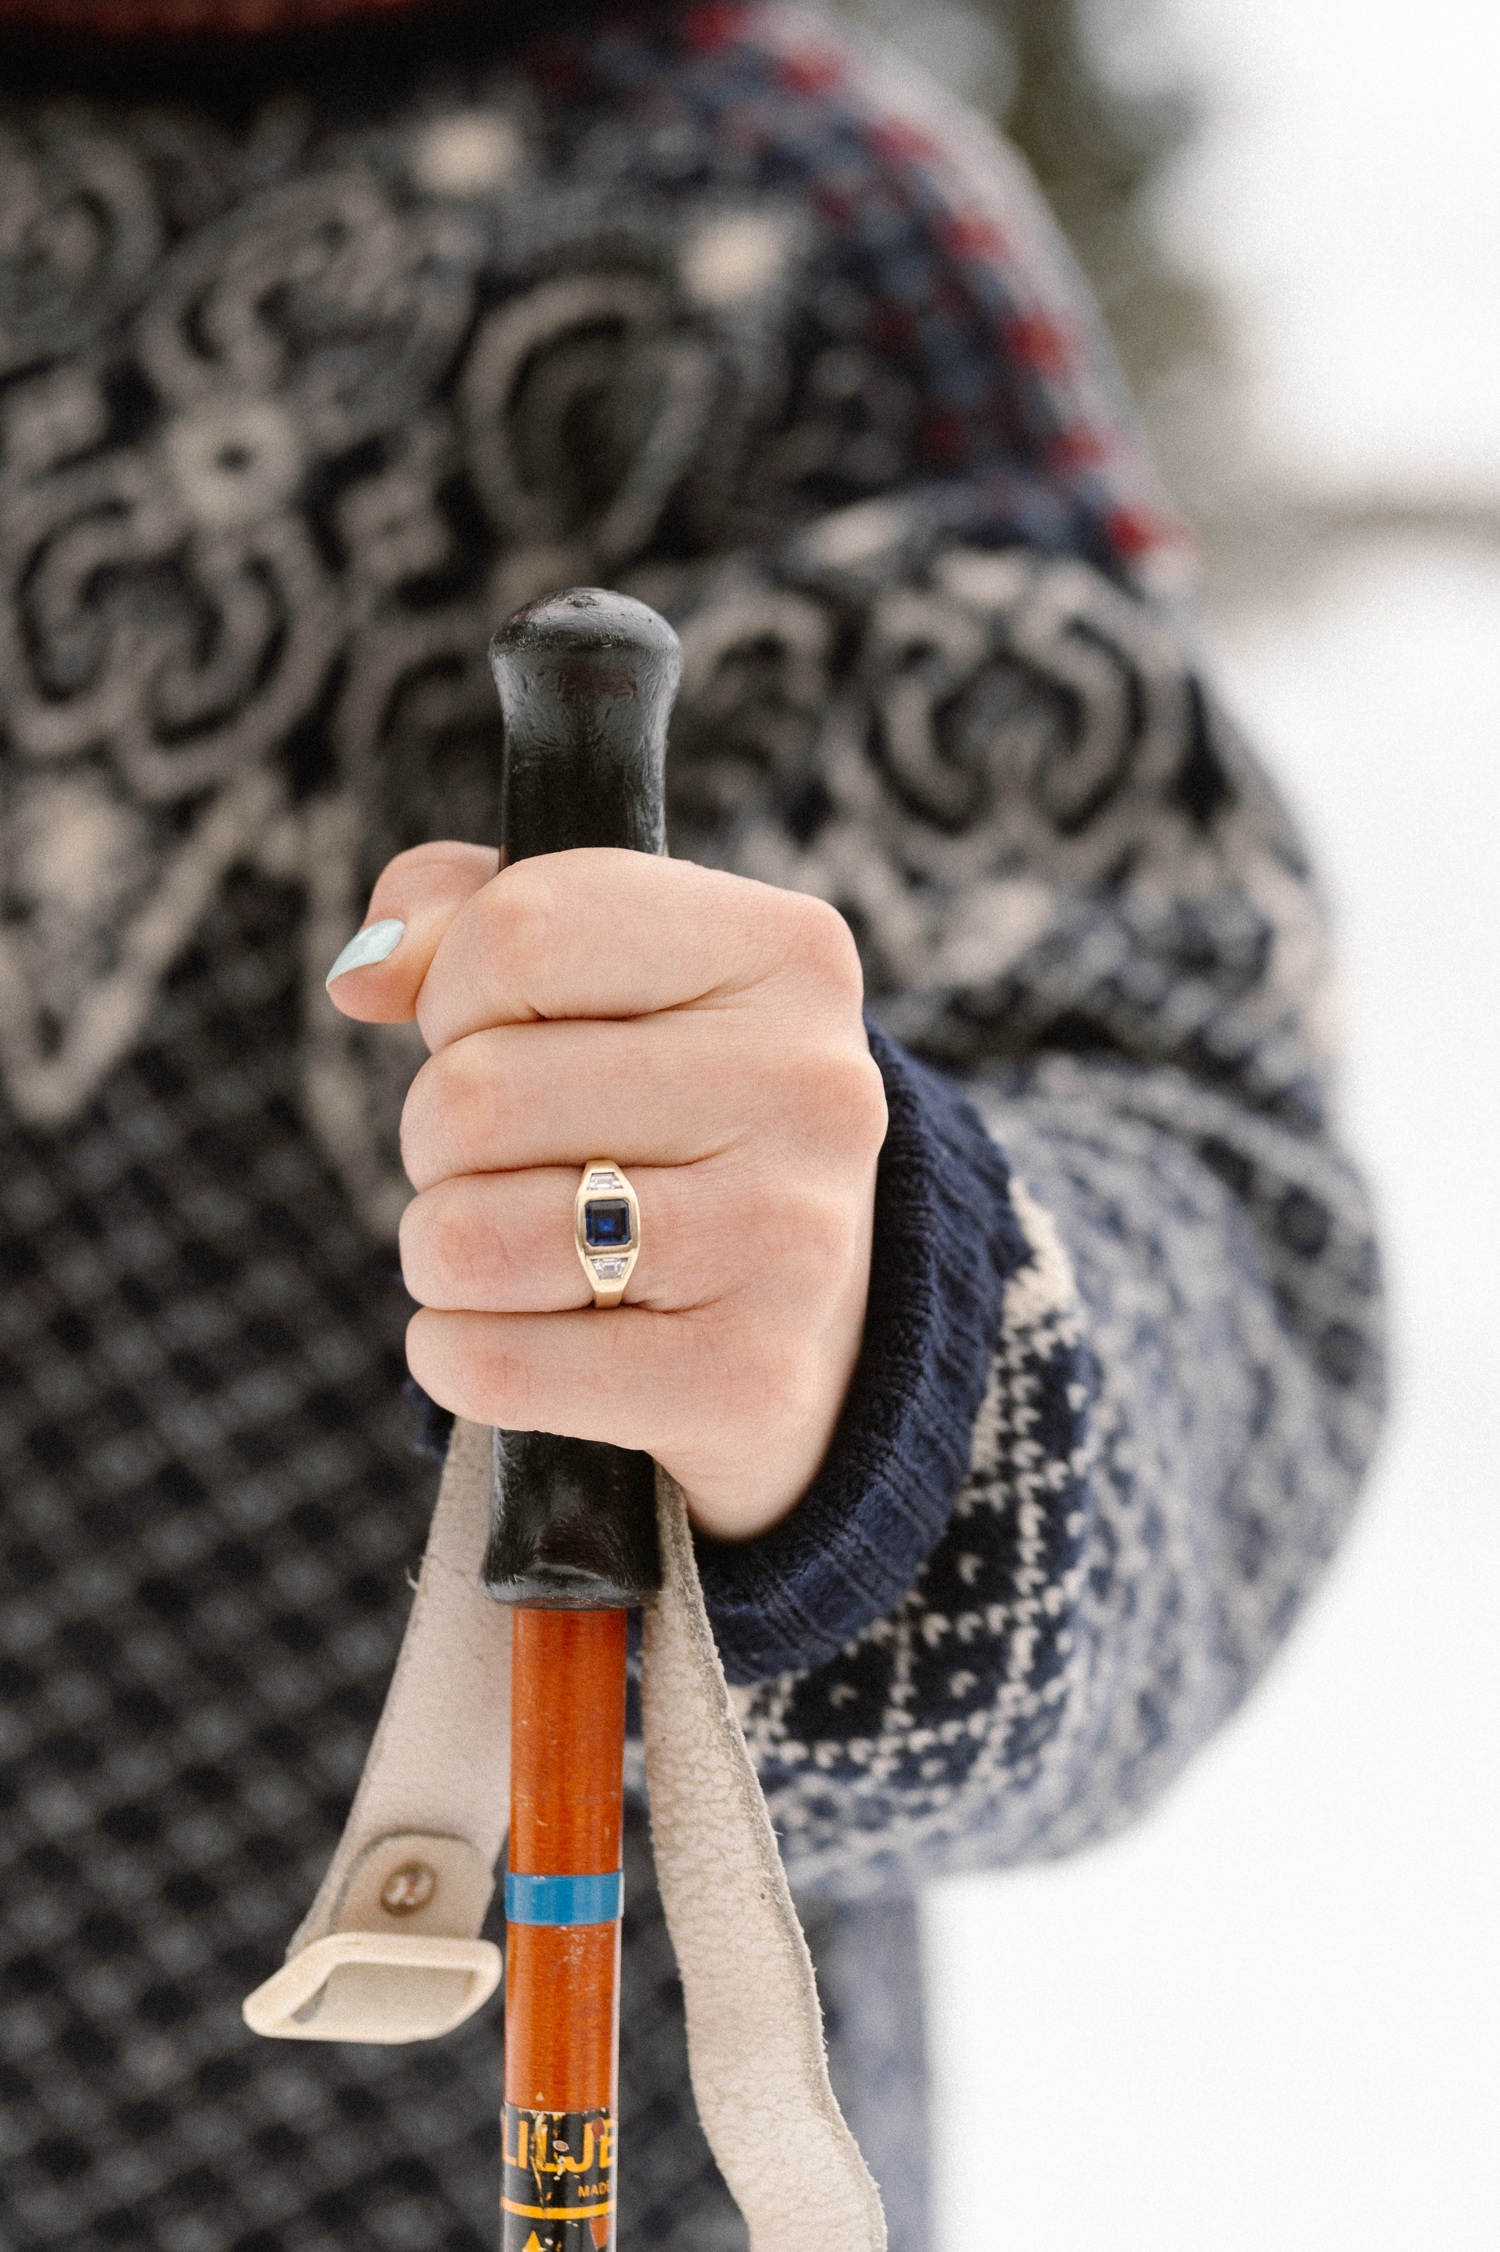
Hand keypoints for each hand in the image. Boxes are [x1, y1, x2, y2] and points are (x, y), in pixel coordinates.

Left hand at [327, 846, 886, 1539]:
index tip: (501, 1034)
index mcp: (785, 953)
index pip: (521, 931)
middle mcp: (811, 1088)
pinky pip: (493, 1368)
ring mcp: (790, 1242)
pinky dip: (456, 1357)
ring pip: (470, 1237)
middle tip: (504, 1164)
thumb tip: (364, 978)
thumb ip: (472, 913)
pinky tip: (521, 1336)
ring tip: (512, 1249)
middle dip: (438, 1137)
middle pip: (475, 1094)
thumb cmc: (674, 1118)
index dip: (457, 994)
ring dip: (441, 1252)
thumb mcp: (610, 974)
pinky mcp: (748, 1382)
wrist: (816, 1323)